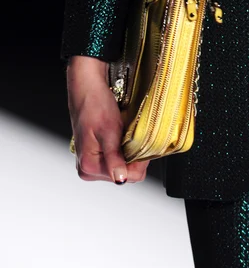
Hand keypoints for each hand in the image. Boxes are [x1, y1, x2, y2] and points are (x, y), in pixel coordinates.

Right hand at [66, 55, 149, 183]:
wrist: (87, 88)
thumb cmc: (94, 105)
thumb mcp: (109, 132)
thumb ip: (114, 158)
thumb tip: (120, 179)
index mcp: (89, 166)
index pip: (127, 177)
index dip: (139, 162)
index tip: (143, 146)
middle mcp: (87, 168)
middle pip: (125, 173)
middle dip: (134, 157)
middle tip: (132, 136)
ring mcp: (91, 162)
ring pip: (123, 165)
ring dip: (129, 152)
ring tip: (124, 134)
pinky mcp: (96, 154)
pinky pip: (118, 158)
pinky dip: (124, 148)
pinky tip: (120, 135)